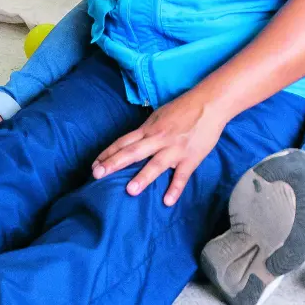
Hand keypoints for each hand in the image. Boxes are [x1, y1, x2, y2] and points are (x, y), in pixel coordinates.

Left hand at [92, 94, 224, 205]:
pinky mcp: (190, 158)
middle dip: (114, 164)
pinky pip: (181, 176)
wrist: (210, 103)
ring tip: (130, 190)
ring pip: (156, 164)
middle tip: (97, 175)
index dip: (108, 153)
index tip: (94, 165)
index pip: (124, 142)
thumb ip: (147, 130)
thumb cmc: (184, 108)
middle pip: (133, 152)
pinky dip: (175, 188)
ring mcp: (174, 149)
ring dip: (143, 177)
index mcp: (149, 129)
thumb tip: (134, 141)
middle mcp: (159, 139)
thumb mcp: (160, 115)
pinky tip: (167, 201)